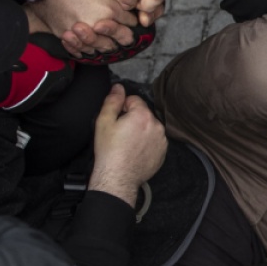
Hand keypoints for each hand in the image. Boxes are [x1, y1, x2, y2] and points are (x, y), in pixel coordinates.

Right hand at [27, 0, 137, 56]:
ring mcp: (80, 32)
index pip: (132, 22)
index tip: (132, 16)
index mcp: (111, 8)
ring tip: (107, 40)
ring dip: (104, 43)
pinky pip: (79, 49)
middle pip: (120, 39)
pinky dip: (84, 48)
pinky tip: (87, 46)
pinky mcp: (64, 34)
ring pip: (100, 47)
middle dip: (124, 34)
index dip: (133, 18)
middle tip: (125, 31)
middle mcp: (98, 24)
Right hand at [89, 83, 167, 206]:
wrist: (118, 178)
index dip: (122, 108)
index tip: (116, 120)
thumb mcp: (104, 122)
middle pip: (143, 114)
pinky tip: (135, 151)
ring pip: (149, 127)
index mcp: (143, 115)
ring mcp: (162, 140)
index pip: (134, 99)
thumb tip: (118, 87)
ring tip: (127, 144)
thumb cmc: (109, 151)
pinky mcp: (163, 153)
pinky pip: (154, 141)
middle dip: (133, 119)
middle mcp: (157, 125)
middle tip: (120, 134)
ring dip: (141, 131)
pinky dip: (147, 143)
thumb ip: (112, 101)